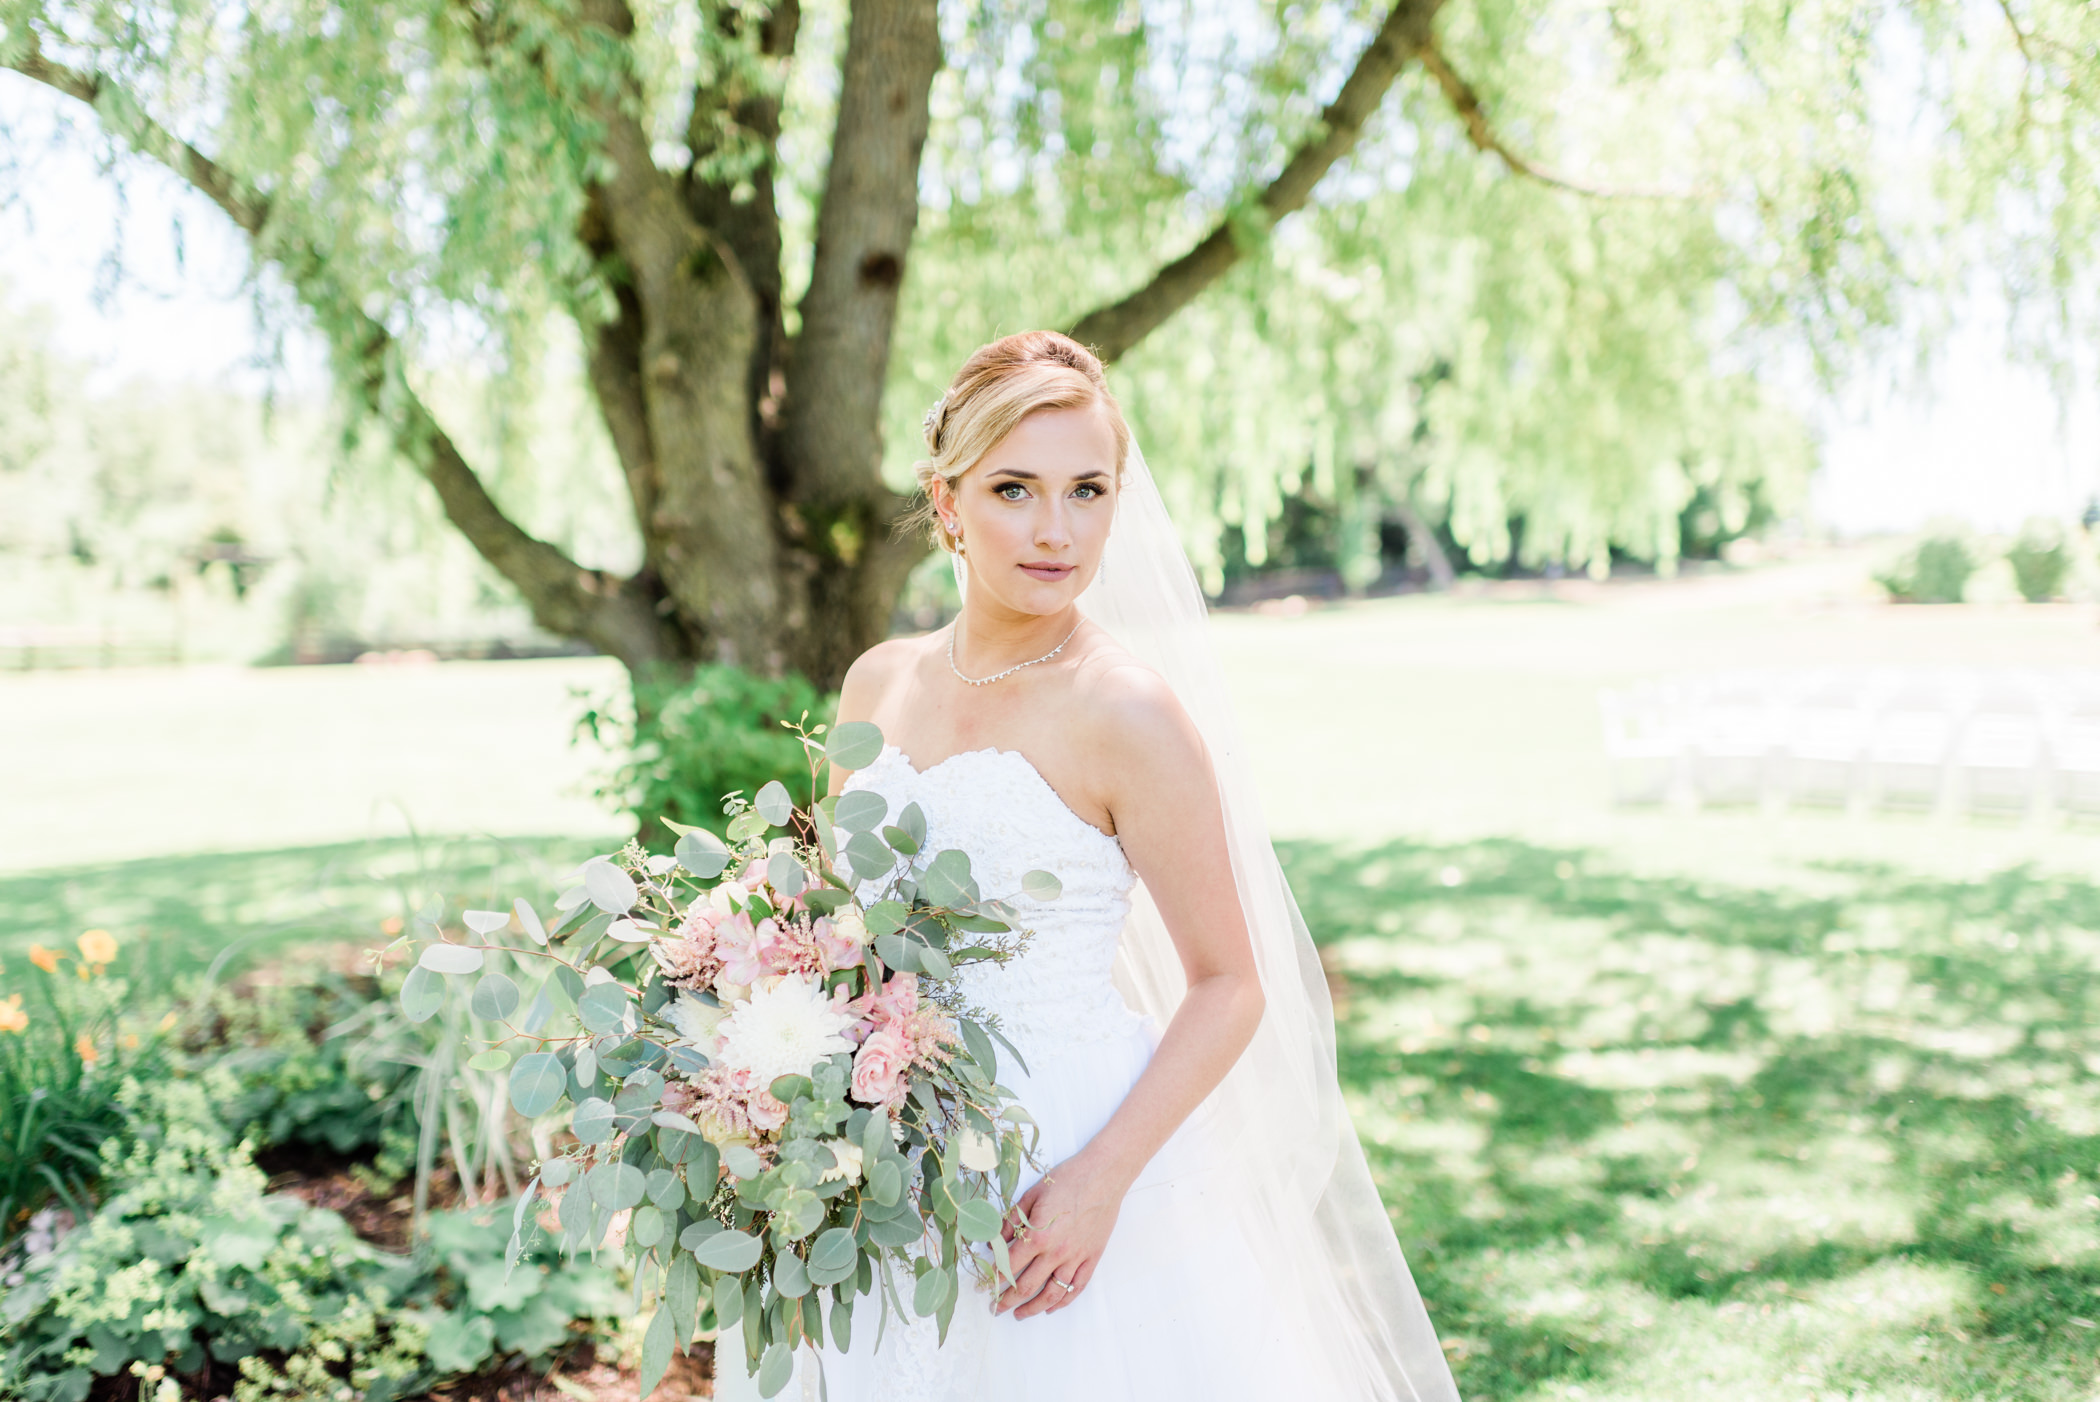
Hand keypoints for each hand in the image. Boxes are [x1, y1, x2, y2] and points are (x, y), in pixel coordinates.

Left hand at [994, 1152, 1128, 1319]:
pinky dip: (1062, 1301)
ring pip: (1052, 1293)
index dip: (993, 1279)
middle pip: (1027, 1286)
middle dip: (1007, 1300)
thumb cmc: (1067, 1180)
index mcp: (1037, 1235)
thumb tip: (994, 1244)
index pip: (1008, 1266)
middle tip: (995, 1308)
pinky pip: (1076, 1287)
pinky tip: (1051, 1307)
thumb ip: (1011, 1223)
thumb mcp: (1031, 1195)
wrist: (1103, 1175)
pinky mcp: (1092, 1258)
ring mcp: (1076, 1257)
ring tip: (1019, 1314)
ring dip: (1033, 1308)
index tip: (982, 1288)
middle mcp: (1056, 1252)